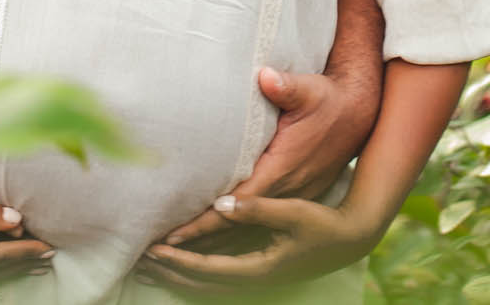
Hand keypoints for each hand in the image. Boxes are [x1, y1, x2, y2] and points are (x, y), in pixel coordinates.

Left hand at [140, 194, 379, 292]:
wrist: (350, 238)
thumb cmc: (323, 223)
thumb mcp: (292, 211)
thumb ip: (257, 209)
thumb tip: (220, 204)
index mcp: (260, 268)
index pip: (208, 268)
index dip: (179, 260)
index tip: (154, 250)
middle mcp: (256, 280)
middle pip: (202, 284)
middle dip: (171, 274)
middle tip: (139, 263)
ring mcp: (259, 279)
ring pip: (209, 286)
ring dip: (180, 277)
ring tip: (152, 268)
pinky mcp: (261, 271)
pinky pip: (220, 280)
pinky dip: (197, 276)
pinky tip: (184, 267)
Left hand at [159, 65, 374, 246]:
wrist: (360, 117)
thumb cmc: (329, 101)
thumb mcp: (310, 90)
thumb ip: (286, 86)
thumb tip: (266, 76)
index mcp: (284, 168)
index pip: (238, 204)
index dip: (206, 222)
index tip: (176, 237)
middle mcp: (287, 191)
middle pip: (237, 228)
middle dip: (199, 244)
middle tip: (158, 254)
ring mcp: (292, 198)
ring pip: (247, 235)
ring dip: (212, 248)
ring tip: (173, 260)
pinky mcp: (294, 199)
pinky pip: (258, 229)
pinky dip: (232, 242)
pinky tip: (209, 250)